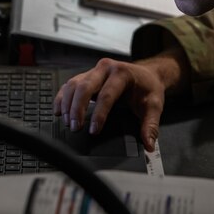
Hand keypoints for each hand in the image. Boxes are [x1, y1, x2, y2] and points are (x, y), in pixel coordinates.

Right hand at [53, 50, 188, 151]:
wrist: (145, 74)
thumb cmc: (147, 88)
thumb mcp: (154, 105)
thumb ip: (150, 125)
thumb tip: (148, 144)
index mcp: (122, 73)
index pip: (107, 94)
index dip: (99, 114)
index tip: (93, 130)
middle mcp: (105, 68)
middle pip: (85, 86)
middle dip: (77, 108)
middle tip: (75, 127)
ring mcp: (94, 71)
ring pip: (74, 84)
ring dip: (67, 104)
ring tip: (68, 122)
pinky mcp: (86, 76)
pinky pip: (70, 84)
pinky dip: (62, 97)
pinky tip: (59, 111)